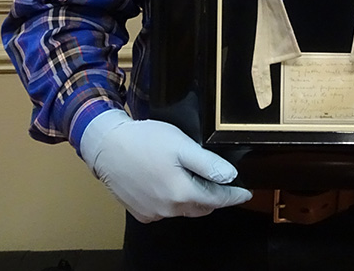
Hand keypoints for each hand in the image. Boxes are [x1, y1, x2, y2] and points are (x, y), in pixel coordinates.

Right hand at [79, 109, 251, 222]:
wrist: (107, 146)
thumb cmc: (145, 140)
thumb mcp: (182, 145)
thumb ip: (208, 164)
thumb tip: (231, 177)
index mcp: (181, 193)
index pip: (217, 199)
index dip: (233, 195)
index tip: (246, 192)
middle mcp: (168, 209)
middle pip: (201, 207)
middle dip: (214, 197)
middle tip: (222, 183)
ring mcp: (153, 213)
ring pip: (183, 209)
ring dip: (193, 198)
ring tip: (196, 179)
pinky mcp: (140, 212)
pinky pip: (165, 210)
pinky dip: (174, 201)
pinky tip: (171, 183)